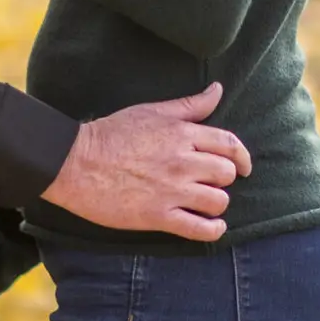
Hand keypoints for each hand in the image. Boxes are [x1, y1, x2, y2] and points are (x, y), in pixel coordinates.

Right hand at [43, 84, 253, 241]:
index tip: (244, 165)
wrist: (75, 163)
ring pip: (218, 201)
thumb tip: (217, 90)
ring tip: (206, 204)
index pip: (229, 144)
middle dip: (224, 178)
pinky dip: (212, 230)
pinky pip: (199, 229)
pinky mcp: (158, 216)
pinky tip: (211, 227)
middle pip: (226, 174)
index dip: (242, 156)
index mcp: (181, 134)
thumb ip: (190, 105)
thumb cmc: (111, 133)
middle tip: (213, 182)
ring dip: (216, 203)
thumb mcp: (152, 111)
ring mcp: (171, 190)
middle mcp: (182, 162)